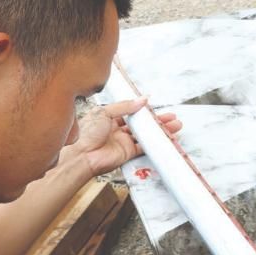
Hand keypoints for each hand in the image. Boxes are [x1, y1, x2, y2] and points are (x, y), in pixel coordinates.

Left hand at [67, 98, 182, 175]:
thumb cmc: (85, 134)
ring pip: (145, 134)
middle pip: (141, 123)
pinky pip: (144, 147)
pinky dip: (154, 143)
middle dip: (156, 120)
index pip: (131, 111)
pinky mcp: (127, 152)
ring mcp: (123, 141)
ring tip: (173, 126)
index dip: (143, 109)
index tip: (154, 106)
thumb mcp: (104, 112)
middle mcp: (117, 129)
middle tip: (170, 117)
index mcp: (109, 117)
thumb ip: (125, 106)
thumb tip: (141, 99)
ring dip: (158, 130)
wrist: (82, 155)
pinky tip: (164, 138)